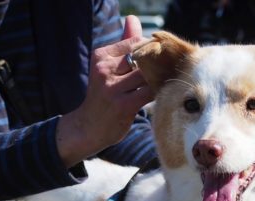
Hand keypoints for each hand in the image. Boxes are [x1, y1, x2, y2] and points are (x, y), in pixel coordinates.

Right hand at [56, 16, 151, 167]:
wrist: (87, 127)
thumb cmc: (103, 95)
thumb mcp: (108, 67)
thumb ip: (123, 44)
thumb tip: (133, 19)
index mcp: (101, 56)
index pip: (134, 44)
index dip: (150, 52)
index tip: (158, 60)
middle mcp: (104, 69)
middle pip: (142, 58)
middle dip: (157, 64)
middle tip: (167, 70)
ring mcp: (113, 88)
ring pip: (147, 75)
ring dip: (159, 78)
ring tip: (164, 82)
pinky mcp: (124, 105)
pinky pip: (149, 92)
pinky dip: (157, 91)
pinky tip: (160, 94)